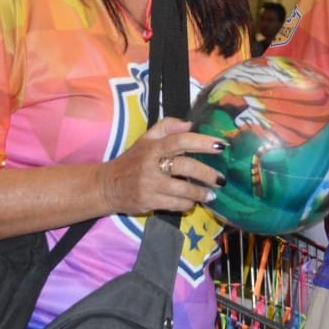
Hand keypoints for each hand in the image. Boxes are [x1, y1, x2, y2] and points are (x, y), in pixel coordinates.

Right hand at [98, 117, 224, 214]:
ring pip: (183, 190)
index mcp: (153, 147)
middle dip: (207, 174)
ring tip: (211, 194)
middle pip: (185, 167)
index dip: (202, 141)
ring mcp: (149, 185)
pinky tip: (193, 201)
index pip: (180, 140)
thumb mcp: (146, 139)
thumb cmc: (133, 160)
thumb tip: (190, 123)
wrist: (107, 186)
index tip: (221, 146)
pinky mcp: (147, 202)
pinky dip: (187, 204)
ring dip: (201, 193)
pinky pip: (175, 204)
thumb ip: (167, 126)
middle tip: (221, 179)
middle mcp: (151, 165)